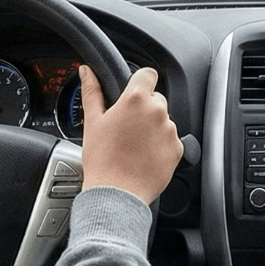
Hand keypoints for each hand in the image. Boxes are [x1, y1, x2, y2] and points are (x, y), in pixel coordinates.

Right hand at [77, 65, 181, 206]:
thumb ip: (92, 91)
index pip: (148, 74)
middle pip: (155, 99)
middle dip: (143, 109)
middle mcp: (157, 111)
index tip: (133, 92)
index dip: (140, 81)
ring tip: (134, 146)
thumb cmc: (102, 160)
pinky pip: (170, 139)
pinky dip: (160, 145)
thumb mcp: (92, 122)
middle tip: (127, 128)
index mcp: (136, 99)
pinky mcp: (177, 148)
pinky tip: (143, 156)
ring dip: (152, 128)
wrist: (117, 194)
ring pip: (163, 120)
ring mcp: (170, 130)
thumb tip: (86, 71)